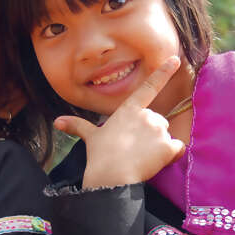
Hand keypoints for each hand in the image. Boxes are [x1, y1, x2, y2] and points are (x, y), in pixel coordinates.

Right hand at [55, 56, 185, 188]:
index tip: (175, 59)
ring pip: (167, 136)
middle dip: (150, 134)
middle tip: (134, 149)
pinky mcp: (168, 146)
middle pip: (157, 121)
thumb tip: (57, 122)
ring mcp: (158, 130)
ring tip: (141, 158)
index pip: (149, 87)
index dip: (163, 72)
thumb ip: (78, 126)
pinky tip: (156, 162)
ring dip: (159, 146)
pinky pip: (177, 149)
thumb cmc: (99, 156)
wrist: (111, 176)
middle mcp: (146, 115)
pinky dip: (171, 156)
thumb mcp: (90, 137)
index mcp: (128, 110)